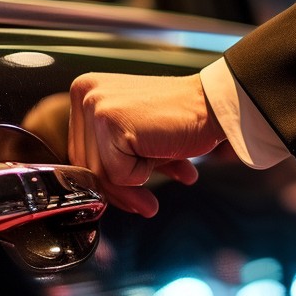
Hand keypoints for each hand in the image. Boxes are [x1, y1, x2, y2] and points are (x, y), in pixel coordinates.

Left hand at [68, 72, 224, 215]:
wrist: (214, 104)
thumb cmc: (183, 117)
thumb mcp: (137, 135)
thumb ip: (114, 157)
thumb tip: (105, 194)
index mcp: (85, 91)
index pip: (81, 152)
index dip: (105, 180)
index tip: (127, 195)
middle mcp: (84, 94)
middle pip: (87, 164)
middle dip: (118, 191)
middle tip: (144, 204)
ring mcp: (95, 106)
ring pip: (101, 172)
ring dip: (134, 186)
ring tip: (155, 194)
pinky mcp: (111, 122)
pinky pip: (119, 173)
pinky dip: (144, 175)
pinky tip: (166, 158)